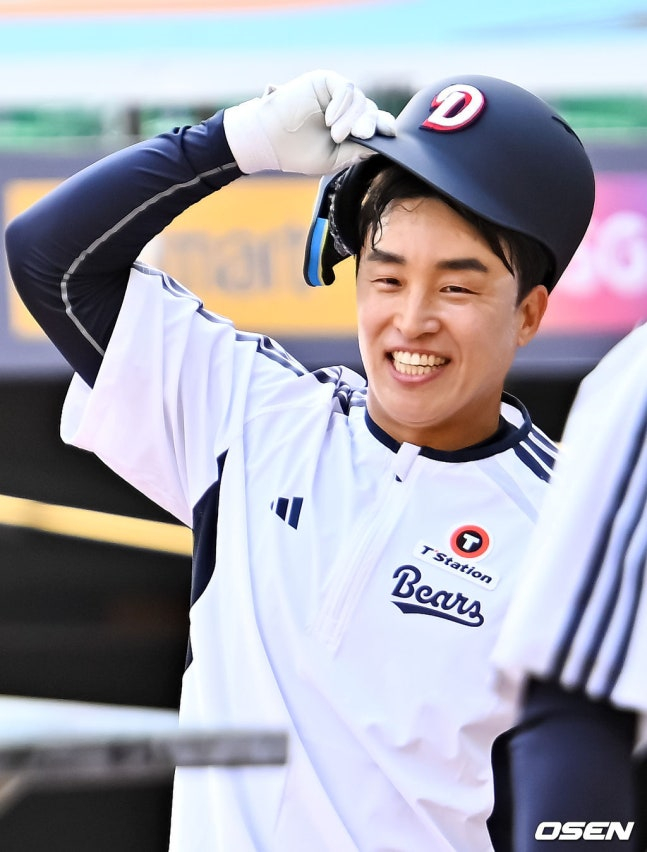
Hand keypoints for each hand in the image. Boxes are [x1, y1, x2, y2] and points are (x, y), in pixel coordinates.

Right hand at [223, 69, 395, 175]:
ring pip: (360, 100)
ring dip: (351, 119)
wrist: (270, 141)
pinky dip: (342, 104)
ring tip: (336, 135)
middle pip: (370, 111)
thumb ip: (358, 151)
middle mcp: (345, 109)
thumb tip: (381, 142)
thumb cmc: (298, 152)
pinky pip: (345, 88)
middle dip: (370, 124)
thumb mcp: (335, 158)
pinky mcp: (325, 81)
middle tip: (361, 136)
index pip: (374, 123)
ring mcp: (335, 94)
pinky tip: (330, 120)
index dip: (384, 125)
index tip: (390, 133)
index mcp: (349, 128)